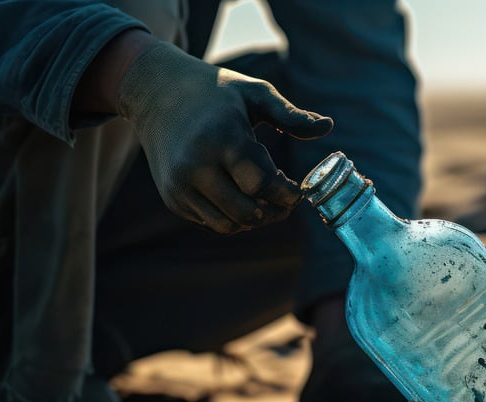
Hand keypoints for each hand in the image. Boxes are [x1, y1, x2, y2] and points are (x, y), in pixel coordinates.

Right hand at [116, 40, 332, 232]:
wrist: (156, 93)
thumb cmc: (216, 92)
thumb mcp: (255, 94)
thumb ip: (291, 115)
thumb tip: (328, 127)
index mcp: (221, 137)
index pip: (262, 183)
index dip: (287, 194)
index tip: (299, 191)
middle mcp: (195, 165)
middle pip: (247, 212)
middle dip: (274, 212)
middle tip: (286, 202)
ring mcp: (180, 185)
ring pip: (229, 225)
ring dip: (254, 219)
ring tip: (265, 200)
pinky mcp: (172, 198)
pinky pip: (211, 222)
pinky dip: (232, 216)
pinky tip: (240, 194)